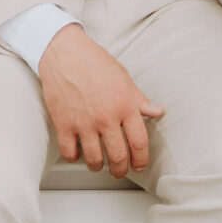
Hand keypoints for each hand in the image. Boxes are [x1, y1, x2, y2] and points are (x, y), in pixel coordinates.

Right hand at [37, 25, 164, 178]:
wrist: (64, 53)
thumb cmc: (94, 62)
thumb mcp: (123, 78)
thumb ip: (140, 100)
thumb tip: (158, 111)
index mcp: (125, 105)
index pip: (139, 143)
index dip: (141, 159)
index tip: (138, 165)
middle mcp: (106, 117)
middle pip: (118, 156)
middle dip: (120, 169)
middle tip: (119, 170)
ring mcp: (84, 122)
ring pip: (94, 159)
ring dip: (97, 166)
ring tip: (98, 163)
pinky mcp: (63, 124)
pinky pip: (69, 153)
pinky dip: (73, 158)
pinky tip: (77, 152)